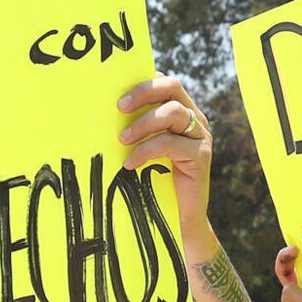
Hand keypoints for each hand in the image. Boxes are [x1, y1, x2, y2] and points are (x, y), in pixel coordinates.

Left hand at [118, 76, 211, 229]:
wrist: (177, 220)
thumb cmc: (153, 183)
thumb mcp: (141, 148)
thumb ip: (133, 128)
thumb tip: (100, 112)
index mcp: (181, 111)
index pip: (164, 82)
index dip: (142, 82)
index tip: (117, 92)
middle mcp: (194, 118)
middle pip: (173, 87)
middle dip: (143, 92)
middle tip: (119, 107)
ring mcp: (200, 136)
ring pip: (173, 112)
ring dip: (143, 123)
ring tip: (122, 140)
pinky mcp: (201, 156)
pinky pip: (171, 142)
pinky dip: (147, 150)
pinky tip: (131, 163)